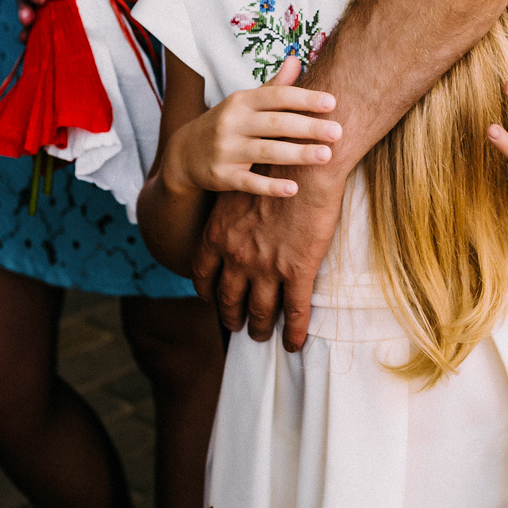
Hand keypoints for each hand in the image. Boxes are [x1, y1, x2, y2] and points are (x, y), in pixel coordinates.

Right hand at [164, 55, 340, 196]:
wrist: (184, 153)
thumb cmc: (227, 124)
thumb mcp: (245, 102)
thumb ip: (273, 86)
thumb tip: (296, 59)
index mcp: (242, 102)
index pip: (276, 96)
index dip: (304, 99)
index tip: (332, 103)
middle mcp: (232, 123)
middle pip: (275, 124)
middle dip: (307, 127)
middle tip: (338, 132)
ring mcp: (226, 150)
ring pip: (265, 152)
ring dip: (297, 154)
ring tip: (326, 156)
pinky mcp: (222, 176)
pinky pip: (249, 182)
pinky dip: (270, 186)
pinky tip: (293, 189)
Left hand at [193, 170, 343, 349]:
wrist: (305, 163)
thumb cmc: (274, 165)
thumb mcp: (239, 186)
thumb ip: (233, 209)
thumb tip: (237, 215)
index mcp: (218, 234)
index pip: (202, 273)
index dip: (206, 290)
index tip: (211, 298)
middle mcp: (236, 256)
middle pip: (228, 299)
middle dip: (230, 316)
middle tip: (235, 326)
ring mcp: (266, 267)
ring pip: (260, 311)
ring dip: (260, 328)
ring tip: (261, 336)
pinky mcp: (297, 270)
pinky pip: (295, 311)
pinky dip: (295, 332)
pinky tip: (295, 344)